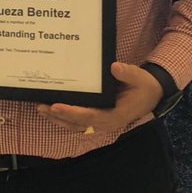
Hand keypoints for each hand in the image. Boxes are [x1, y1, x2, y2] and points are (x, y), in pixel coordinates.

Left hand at [36, 62, 162, 133]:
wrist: (150, 94)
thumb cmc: (143, 86)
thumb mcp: (139, 77)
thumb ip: (127, 73)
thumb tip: (114, 67)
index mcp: (115, 115)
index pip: (90, 116)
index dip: (71, 113)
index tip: (56, 106)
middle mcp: (106, 123)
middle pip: (78, 123)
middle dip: (58, 116)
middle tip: (41, 106)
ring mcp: (100, 123)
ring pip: (75, 125)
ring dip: (57, 119)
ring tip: (40, 109)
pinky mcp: (97, 119)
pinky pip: (77, 122)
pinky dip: (63, 117)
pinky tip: (51, 110)